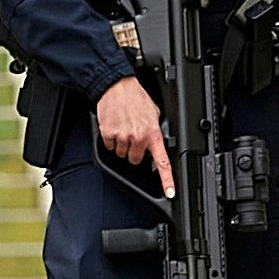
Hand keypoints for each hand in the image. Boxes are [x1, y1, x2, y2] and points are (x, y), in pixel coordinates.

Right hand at [95, 76, 173, 196]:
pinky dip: (111, 140)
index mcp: (152, 133)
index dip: (167, 180)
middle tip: (133, 136)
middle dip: (134, 151)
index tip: (169, 192)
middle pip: (135, 160)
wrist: (116, 86)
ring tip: (124, 128)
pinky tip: (115, 127)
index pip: (162, 162)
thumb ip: (155, 129)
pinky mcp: (108, 134)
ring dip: (122, 145)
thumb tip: (155, 140)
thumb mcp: (153, 113)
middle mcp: (138, 137)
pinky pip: (109, 147)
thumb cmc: (135, 97)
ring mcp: (122, 137)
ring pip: (121, 154)